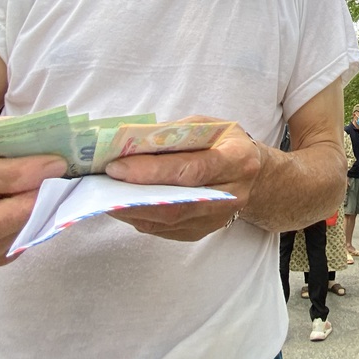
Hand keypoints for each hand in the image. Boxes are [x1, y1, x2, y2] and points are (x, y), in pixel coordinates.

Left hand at [105, 119, 260, 240]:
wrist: (255, 176)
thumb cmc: (226, 143)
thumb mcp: (209, 126)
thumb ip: (176, 133)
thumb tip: (134, 143)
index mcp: (236, 160)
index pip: (190, 171)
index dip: (152, 171)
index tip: (117, 166)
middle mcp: (230, 195)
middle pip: (176, 202)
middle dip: (135, 193)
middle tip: (103, 183)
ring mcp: (216, 219)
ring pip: (167, 220)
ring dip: (131, 209)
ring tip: (105, 193)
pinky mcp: (202, 232)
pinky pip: (165, 229)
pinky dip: (140, 217)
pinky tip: (122, 204)